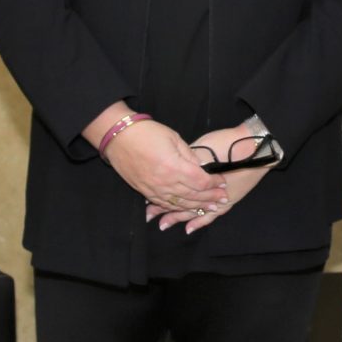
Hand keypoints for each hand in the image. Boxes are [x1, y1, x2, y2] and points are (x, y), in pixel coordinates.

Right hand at [103, 119, 228, 218]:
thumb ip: (189, 155)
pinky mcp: (144, 191)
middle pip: (193, 196)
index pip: (201, 181)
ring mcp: (154, 189)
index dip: (214, 184)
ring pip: (180, 204)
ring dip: (196, 207)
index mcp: (174, 167)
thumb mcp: (174, 138)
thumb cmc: (147, 133)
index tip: (223, 183)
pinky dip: (177, 208)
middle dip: (210, 198)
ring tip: (210, 208)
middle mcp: (165, 182)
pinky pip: (164, 204)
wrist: (118, 137)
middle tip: (222, 199)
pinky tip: (186, 208)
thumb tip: (201, 168)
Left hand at [154, 124, 274, 232]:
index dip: (160, 192)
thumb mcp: (204, 146)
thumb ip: (188, 159)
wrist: (256, 147)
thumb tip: (173, 166)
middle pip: (180, 200)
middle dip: (163, 207)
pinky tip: (188, 228)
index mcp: (196, 173)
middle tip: (149, 214)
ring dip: (177, 217)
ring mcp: (217, 197)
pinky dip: (198, 222)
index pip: (174, 186)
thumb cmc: (230, 143)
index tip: (147, 196)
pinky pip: (210, 215)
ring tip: (163, 224)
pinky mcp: (227, 201)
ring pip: (192, 210)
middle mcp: (206, 189)